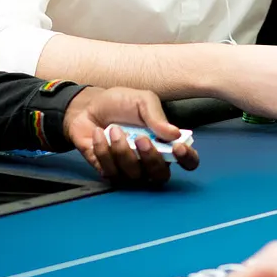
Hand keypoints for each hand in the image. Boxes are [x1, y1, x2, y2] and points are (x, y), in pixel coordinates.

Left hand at [64, 86, 200, 185]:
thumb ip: (157, 116)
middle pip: (160, 175)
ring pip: (133, 176)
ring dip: (122, 151)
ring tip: (113, 129)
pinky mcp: (109, 172)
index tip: (178, 147)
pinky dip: (103, 151)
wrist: (88, 106)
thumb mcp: (142, 100)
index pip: (188, 161)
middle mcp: (150, 161)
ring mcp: (130, 170)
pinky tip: (98, 134)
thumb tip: (175, 134)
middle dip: (151, 159)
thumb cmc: (120, 104)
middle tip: (140, 138)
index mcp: (165, 143)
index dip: (187, 159)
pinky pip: (110, 172)